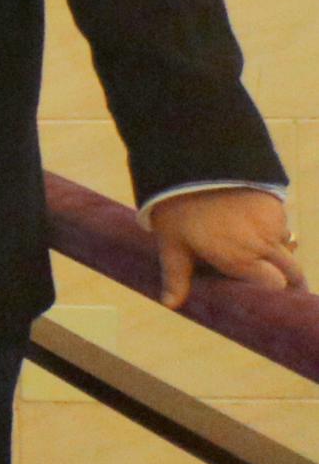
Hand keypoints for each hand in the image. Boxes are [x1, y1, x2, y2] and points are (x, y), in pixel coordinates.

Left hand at [149, 185, 305, 307]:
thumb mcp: (171, 241)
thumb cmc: (176, 205)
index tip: (270, 297)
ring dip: (280, 252)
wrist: (190, 159)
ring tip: (268, 255)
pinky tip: (255, 224)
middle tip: (287, 287)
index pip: (274, 287)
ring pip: (287, 246)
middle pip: (292, 272)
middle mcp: (262, 245)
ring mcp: (272, 222)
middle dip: (290, 280)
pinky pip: (281, 223)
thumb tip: (171, 305)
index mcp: (239, 259)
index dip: (273, 291)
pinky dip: (273, 228)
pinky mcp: (274, 202)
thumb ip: (176, 275)